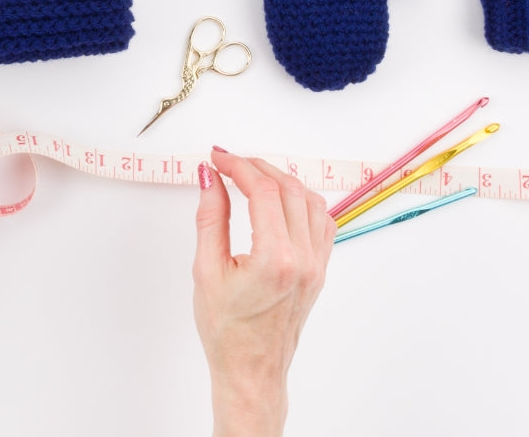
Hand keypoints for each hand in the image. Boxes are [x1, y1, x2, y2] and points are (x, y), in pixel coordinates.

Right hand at [192, 149, 334, 436]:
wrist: (251, 371)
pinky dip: (302, 201)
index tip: (217, 158)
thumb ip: (210, 217)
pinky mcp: (320, 271)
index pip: (262, 192)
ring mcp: (317, 266)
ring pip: (311, 200)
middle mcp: (303, 260)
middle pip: (289, 189)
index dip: (238, 166)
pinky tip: (279, 201)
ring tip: (252, 177)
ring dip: (281, 180)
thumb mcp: (206, 270)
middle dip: (257, 167)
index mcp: (275, 260)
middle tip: (229, 163)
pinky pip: (322, 222)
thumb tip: (209, 178)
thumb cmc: (226, 331)